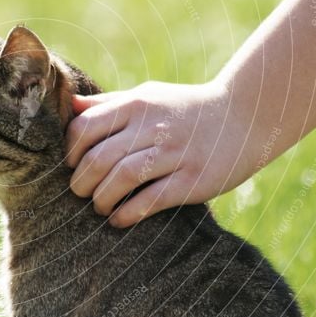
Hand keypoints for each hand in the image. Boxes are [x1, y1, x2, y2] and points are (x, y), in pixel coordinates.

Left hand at [65, 80, 255, 226]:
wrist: (245, 117)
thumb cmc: (185, 110)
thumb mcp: (148, 96)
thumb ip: (110, 104)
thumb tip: (71, 107)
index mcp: (137, 105)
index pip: (85, 128)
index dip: (70, 151)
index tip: (72, 165)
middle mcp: (154, 127)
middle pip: (99, 158)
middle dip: (81, 181)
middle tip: (80, 192)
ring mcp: (175, 153)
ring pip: (122, 178)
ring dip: (102, 199)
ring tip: (101, 206)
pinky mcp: (193, 179)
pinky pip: (151, 200)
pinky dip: (128, 213)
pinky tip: (119, 219)